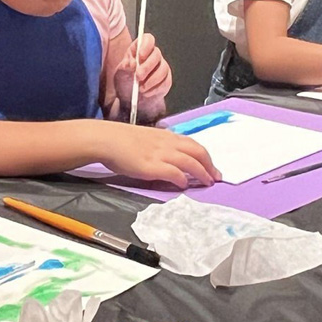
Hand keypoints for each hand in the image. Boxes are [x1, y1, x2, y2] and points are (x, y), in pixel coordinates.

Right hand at [100, 123, 220, 188]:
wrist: (106, 140)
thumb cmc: (120, 139)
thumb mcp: (145, 137)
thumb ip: (158, 145)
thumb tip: (167, 155)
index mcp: (165, 136)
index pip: (192, 144)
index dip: (204, 156)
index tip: (211, 166)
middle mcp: (167, 143)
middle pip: (198, 152)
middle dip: (210, 165)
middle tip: (216, 176)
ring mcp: (161, 154)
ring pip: (191, 162)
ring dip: (202, 173)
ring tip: (207, 182)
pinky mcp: (152, 166)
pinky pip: (174, 173)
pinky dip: (183, 179)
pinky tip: (185, 185)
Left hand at [113, 33, 172, 111]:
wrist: (129, 95)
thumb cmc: (125, 78)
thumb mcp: (121, 71)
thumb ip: (125, 66)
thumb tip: (132, 64)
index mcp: (140, 48)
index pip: (148, 39)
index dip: (146, 45)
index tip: (140, 56)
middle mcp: (153, 55)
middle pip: (156, 54)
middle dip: (147, 66)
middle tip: (138, 76)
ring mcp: (162, 67)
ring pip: (163, 69)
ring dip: (151, 80)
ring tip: (140, 88)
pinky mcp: (166, 80)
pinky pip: (165, 82)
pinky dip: (155, 89)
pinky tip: (146, 93)